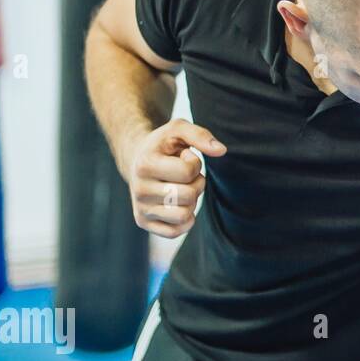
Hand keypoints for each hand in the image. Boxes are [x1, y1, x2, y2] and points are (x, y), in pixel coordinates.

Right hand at [123, 118, 225, 237]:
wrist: (138, 160)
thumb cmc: (164, 145)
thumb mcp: (178, 129)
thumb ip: (200, 135)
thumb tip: (221, 151)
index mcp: (144, 164)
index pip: (188, 171)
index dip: (195, 163)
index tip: (185, 157)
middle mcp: (138, 189)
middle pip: (188, 195)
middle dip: (196, 183)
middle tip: (186, 175)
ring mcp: (140, 208)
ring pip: (184, 215)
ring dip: (191, 202)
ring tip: (181, 188)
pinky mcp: (143, 222)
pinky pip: (176, 231)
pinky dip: (185, 219)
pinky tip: (178, 203)